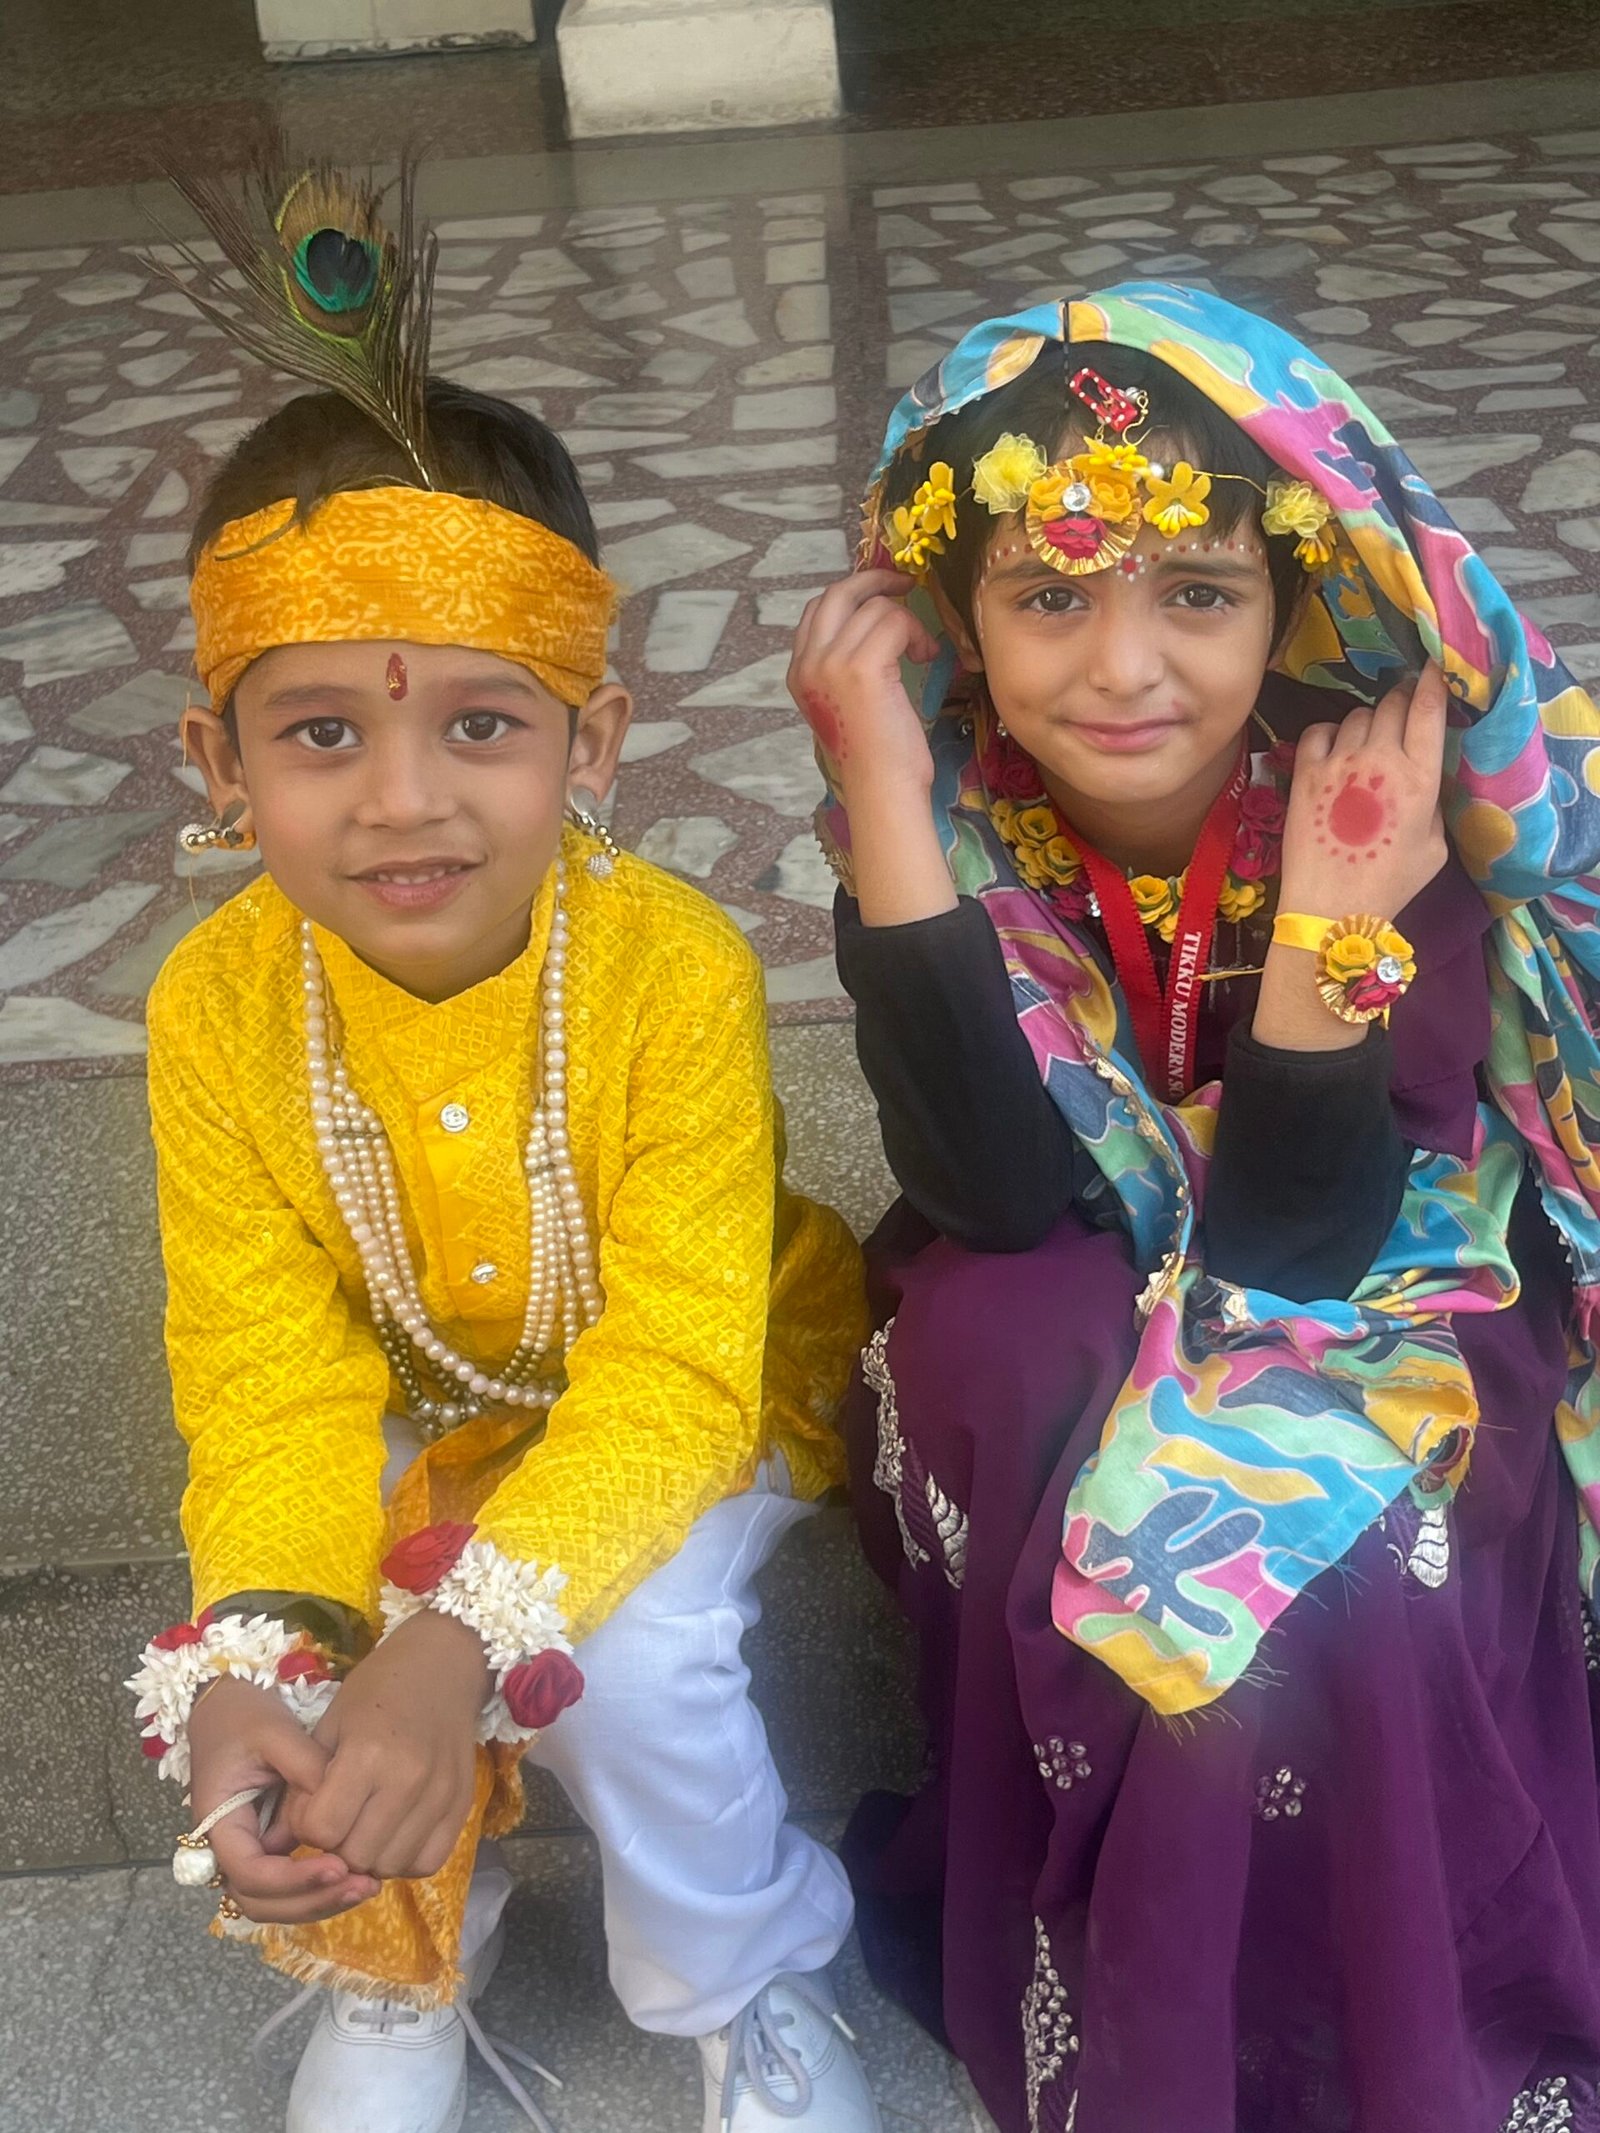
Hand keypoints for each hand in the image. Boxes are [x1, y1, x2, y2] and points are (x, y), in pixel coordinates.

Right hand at [187, 1674, 379, 1924]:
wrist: (227, 1709)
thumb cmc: (244, 1718)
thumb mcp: (274, 1731)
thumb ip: (305, 1765)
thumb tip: (340, 1799)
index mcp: (219, 1823)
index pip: (248, 1873)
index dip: (292, 1879)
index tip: (337, 1864)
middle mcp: (229, 1849)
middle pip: (260, 1902)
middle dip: (310, 1901)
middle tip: (363, 1885)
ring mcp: (249, 1853)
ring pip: (276, 1903)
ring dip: (319, 1903)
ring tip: (368, 1885)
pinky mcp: (270, 1849)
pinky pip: (289, 1885)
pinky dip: (319, 1890)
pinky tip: (358, 1875)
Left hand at [288, 1610, 488, 1881]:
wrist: (443, 1664)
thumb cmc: (377, 1688)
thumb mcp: (331, 1724)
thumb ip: (307, 1783)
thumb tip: (288, 1837)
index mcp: (367, 1753)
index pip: (321, 1830)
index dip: (306, 1825)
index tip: (312, 1805)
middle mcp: (408, 1780)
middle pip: (356, 1856)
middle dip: (337, 1845)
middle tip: (339, 1818)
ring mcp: (440, 1795)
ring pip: (391, 1866)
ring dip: (371, 1856)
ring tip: (366, 1825)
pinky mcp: (463, 1805)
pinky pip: (428, 1861)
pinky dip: (406, 1858)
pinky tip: (396, 1832)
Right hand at [787, 569, 943, 799]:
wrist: (881, 788)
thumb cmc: (874, 755)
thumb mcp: (845, 703)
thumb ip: (843, 665)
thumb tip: (870, 623)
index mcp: (799, 673)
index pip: (818, 610)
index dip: (854, 594)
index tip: (883, 595)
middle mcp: (808, 663)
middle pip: (838, 593)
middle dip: (875, 580)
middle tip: (905, 583)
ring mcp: (831, 663)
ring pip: (875, 607)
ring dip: (907, 622)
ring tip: (922, 651)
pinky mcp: (861, 667)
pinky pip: (895, 621)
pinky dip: (917, 634)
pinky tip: (925, 656)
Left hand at [1279, 662, 1449, 923]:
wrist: (1330, 907)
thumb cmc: (1389, 883)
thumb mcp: (1434, 845)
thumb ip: (1433, 801)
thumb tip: (1424, 776)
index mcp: (1419, 777)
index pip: (1428, 707)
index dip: (1434, 679)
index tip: (1436, 665)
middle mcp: (1380, 760)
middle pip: (1393, 702)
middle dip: (1403, 699)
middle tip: (1404, 710)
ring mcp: (1338, 763)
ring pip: (1358, 714)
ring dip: (1369, 721)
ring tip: (1371, 742)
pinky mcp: (1305, 773)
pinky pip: (1318, 731)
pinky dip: (1330, 733)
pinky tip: (1335, 750)